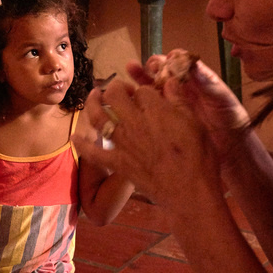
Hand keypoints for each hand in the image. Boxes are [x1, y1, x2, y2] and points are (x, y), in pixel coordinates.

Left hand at [74, 76, 221, 211]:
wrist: (188, 190)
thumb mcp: (195, 123)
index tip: (146, 95)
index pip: (142, 90)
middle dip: (115, 88)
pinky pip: (93, 153)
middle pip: (115, 95)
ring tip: (93, 96)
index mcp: (154, 109)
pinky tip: (74, 138)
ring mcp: (123, 142)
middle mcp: (134, 122)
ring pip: (98, 117)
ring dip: (92, 103)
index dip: (143, 90)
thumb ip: (179, 101)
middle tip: (118, 90)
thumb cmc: (197, 156)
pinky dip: (82, 145)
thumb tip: (170, 82)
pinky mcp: (117, 162)